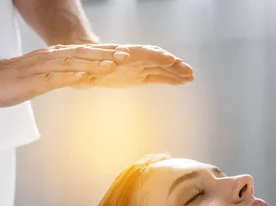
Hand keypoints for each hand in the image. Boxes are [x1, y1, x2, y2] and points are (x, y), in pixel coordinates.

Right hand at [0, 44, 127, 106]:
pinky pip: (52, 78)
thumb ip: (57, 76)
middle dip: (105, 55)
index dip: (103, 53)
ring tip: (112, 64)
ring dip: (92, 64)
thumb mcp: (39, 77)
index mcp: (51, 58)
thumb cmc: (9, 81)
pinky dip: (69, 77)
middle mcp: (48, 59)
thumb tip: (77, 78)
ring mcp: (39, 69)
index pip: (81, 53)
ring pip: (70, 64)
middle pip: (81, 55)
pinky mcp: (30, 81)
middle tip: (126, 56)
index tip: (123, 54)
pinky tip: (84, 78)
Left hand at [73, 44, 193, 88]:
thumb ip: (101, 68)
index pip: (143, 54)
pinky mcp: (140, 76)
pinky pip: (158, 77)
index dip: (157, 57)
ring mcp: (138, 67)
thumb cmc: (86, 64)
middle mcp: (134, 59)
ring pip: (161, 68)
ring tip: (191, 77)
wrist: (85, 64)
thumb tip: (115, 62)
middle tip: (188, 71)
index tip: (169, 60)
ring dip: (176, 72)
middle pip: (157, 60)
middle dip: (173, 65)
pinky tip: (183, 81)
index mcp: (123, 54)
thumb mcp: (90, 66)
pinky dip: (170, 79)